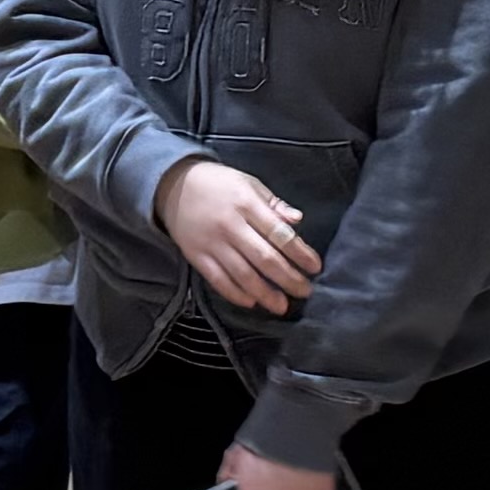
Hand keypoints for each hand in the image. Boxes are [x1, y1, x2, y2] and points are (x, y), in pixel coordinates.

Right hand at [155, 159, 321, 315]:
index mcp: (247, 204)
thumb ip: (274, 204)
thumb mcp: (249, 184)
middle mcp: (230, 225)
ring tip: (282, 306)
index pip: (279, 233)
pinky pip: (218, 280)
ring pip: (242, 274)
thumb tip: (297, 220)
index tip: (315, 267)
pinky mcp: (196, 256)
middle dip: (288, 278)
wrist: (173, 185)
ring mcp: (212, 243)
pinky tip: (252, 302)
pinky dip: (235, 294)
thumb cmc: (220, 184)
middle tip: (306, 291)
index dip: (300, 252)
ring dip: (265, 293)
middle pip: (264, 258)